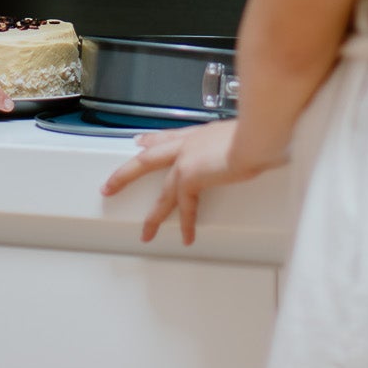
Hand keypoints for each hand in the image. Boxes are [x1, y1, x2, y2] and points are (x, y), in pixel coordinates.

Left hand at [100, 118, 281, 245]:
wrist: (257, 136)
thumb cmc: (257, 132)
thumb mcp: (242, 134)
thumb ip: (235, 143)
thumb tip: (249, 147)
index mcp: (198, 133)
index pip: (167, 136)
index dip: (151, 141)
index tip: (139, 143)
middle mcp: (187, 144)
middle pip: (147, 159)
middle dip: (126, 174)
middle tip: (111, 185)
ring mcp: (185, 159)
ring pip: (162, 191)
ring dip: (154, 214)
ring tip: (146, 231)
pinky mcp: (190, 176)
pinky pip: (185, 206)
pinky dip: (187, 223)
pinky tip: (186, 236)